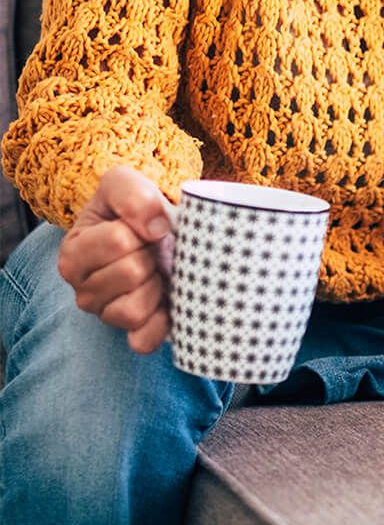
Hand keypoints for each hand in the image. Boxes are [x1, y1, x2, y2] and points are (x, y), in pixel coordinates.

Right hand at [57, 165, 176, 354]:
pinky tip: (168, 301)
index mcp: (74, 252)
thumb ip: (132, 194)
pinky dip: (162, 323)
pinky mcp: (132, 334)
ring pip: (133, 310)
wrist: (157, 229)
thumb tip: (156, 228)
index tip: (144, 226)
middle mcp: (82, 289)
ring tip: (157, 271)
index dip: (142, 228)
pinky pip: (144, 341)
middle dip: (152, 255)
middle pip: (131, 273)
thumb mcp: (124, 184)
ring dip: (157, 286)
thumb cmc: (135, 208)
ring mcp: (106, 314)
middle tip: (153, 249)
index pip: (117, 241)